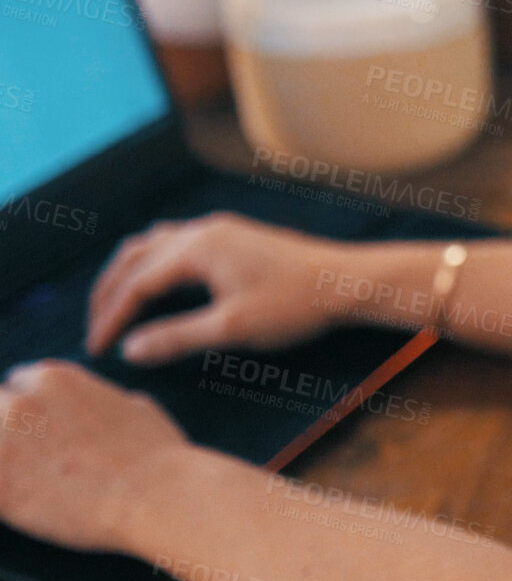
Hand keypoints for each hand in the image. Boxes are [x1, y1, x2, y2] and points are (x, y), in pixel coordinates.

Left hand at [0, 360, 191, 552]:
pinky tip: (27, 499)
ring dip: (5, 459)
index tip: (42, 430)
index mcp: (54, 378)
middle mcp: (20, 405)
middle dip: (11, 429)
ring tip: (33, 477)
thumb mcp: (134, 405)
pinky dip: (4, 492)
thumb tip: (97, 407)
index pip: (17, 384)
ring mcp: (3, 446)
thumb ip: (100, 400)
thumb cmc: (155, 453)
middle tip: (35, 455)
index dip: (31, 408)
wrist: (153, 495)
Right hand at [87, 211, 348, 365]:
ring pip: (155, 244)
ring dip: (129, 273)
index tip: (96, 350)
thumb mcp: (233, 328)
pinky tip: (157, 284)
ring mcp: (221, 230)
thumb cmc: (295, 305)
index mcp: (198, 248)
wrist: (348, 282)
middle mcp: (204, 230)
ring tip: (116, 307)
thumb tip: (129, 350)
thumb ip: (177, 338)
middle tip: (95, 330)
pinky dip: (154, 263)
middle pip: (136, 257)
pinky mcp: (235, 236)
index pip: (136, 282)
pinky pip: (178, 242)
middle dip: (110, 293)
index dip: (111, 317)